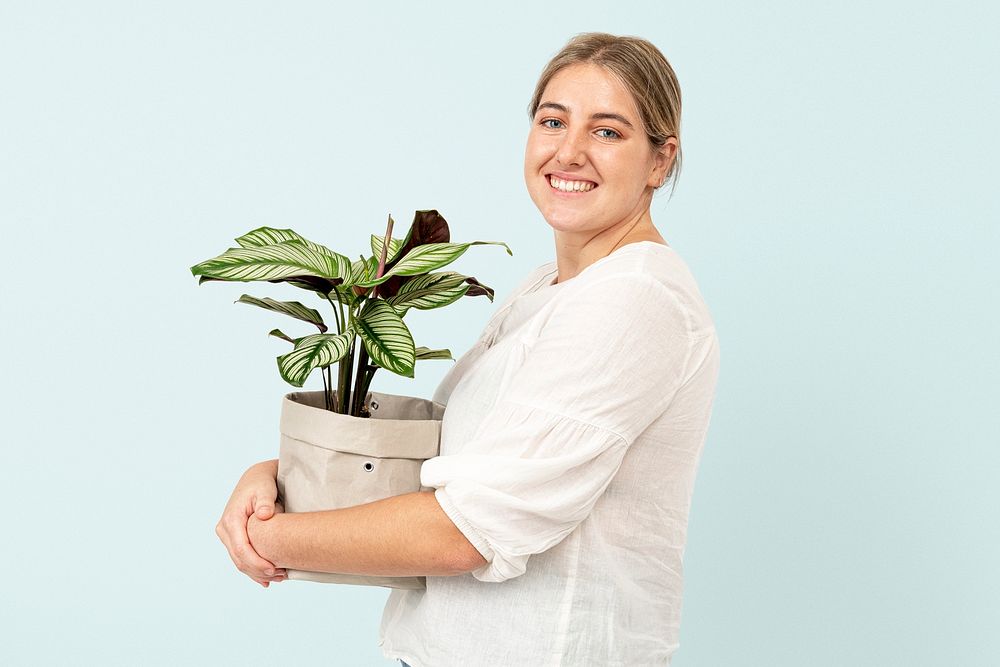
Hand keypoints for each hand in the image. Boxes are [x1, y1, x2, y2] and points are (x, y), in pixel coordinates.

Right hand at [216, 459, 287, 586]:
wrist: (256, 479)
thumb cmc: (262, 483)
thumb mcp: (265, 489)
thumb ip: (265, 502)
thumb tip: (264, 515)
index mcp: (231, 519)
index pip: (241, 549)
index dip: (257, 563)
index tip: (274, 569)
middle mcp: (225, 528)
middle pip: (239, 559)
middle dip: (259, 571)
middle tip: (281, 577)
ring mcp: (227, 534)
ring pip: (239, 561)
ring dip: (257, 573)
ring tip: (278, 578)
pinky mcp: (233, 538)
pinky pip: (241, 557)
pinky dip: (253, 568)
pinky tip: (266, 578)